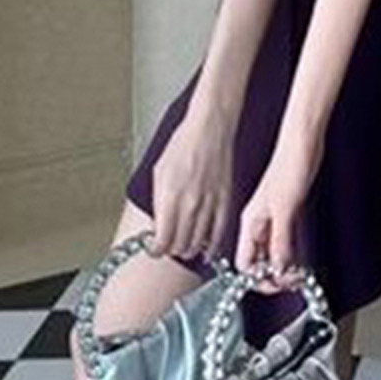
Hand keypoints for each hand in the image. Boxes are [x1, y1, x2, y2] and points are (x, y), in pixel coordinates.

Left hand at [150, 105, 234, 261]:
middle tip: (168, 248)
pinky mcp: (226, 200)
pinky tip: (207, 248)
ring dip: (189, 250)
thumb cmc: (184, 143)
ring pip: (199, 242)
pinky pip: (220, 232)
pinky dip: (212, 245)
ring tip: (184, 248)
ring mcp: (210, 203)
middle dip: (172, 250)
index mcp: (170, 196)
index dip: (157, 250)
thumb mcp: (158, 171)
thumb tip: (159, 222)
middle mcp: (190, 203)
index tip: (155, 249)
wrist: (210, 128)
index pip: (163, 239)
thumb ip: (158, 201)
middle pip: (181, 245)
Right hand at [235, 129, 323, 280]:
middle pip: (257, 263)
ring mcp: (272, 219)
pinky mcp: (286, 213)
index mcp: (250, 223)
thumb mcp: (286, 209)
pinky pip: (283, 243)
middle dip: (272, 276)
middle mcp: (258, 224)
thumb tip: (278, 269)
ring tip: (298, 274)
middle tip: (292, 281)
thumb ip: (280, 241)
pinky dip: (290, 255)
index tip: (278, 283)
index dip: (258, 279)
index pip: (244, 264)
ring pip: (271, 255)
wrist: (303, 144)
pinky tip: (300, 259)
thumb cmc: (291, 167)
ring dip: (283, 268)